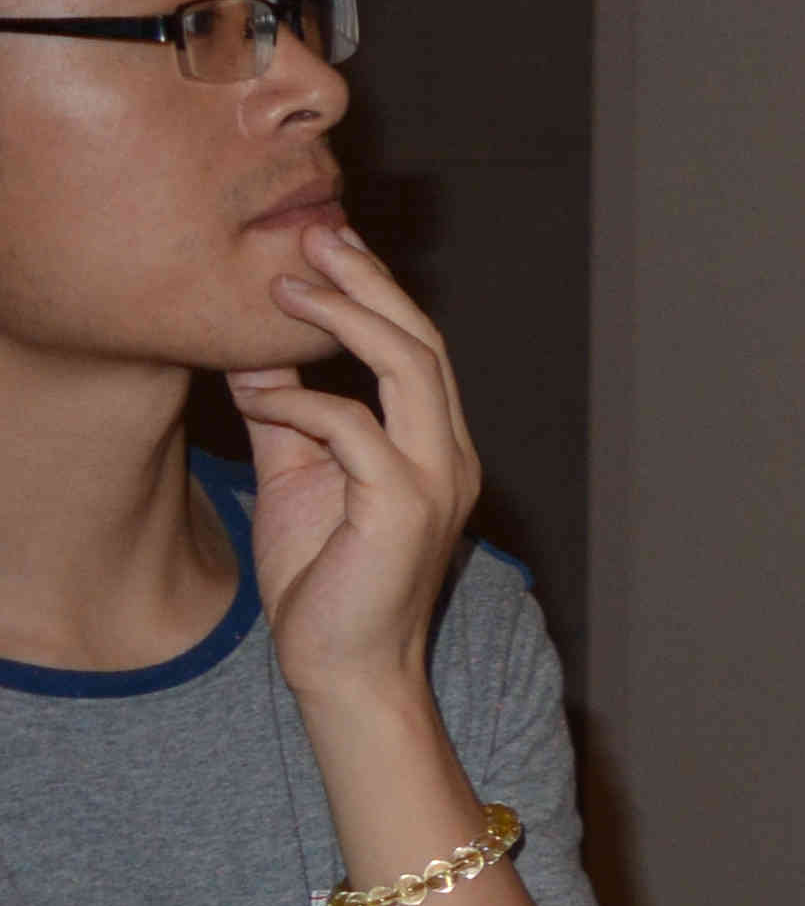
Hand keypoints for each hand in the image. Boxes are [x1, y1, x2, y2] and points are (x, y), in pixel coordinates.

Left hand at [228, 223, 479, 710]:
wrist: (346, 669)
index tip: (329, 245)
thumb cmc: (327, 584)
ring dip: (345, 318)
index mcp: (435, 447)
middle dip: (368, 281)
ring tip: (288, 288)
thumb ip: (287, 417)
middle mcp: (450, 455)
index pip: (418, 350)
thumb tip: (253, 356)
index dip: (377, 291)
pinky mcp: (404, 507)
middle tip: (314, 236)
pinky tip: (263, 396)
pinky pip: (356, 429)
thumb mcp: (298, 479)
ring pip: (409, 367)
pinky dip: (306, 402)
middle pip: (422, 342)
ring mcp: (435, 480)